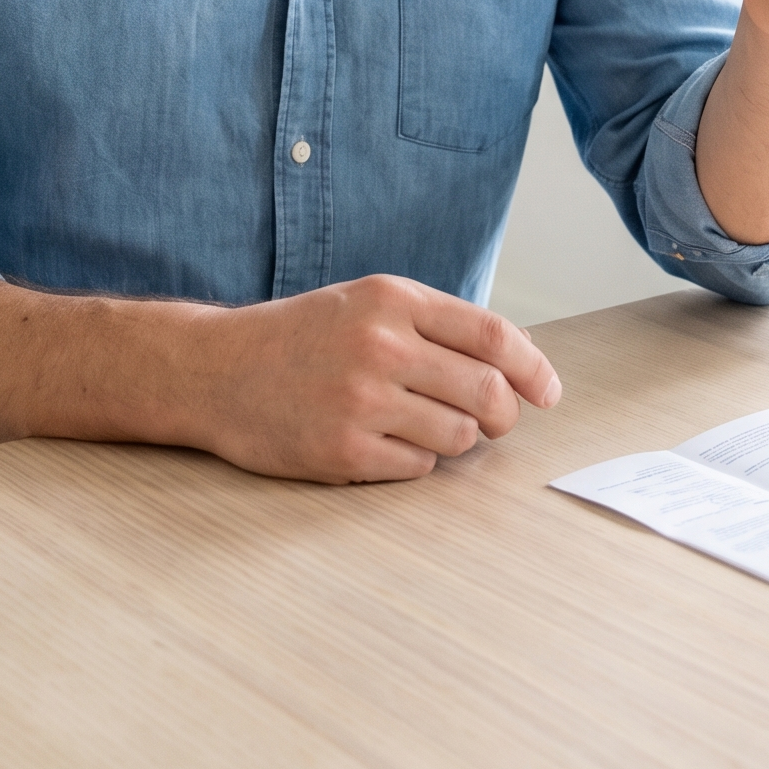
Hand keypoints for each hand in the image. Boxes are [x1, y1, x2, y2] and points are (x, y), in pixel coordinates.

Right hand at [191, 274, 560, 483]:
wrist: (218, 370)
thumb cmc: (304, 336)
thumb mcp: (366, 303)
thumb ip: (434, 325)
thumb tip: (515, 367)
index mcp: (392, 300)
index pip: (493, 336)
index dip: (534, 368)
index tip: (549, 392)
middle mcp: (380, 346)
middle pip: (487, 392)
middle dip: (505, 414)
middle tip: (497, 421)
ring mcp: (361, 401)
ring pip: (458, 437)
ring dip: (457, 440)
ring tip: (423, 426)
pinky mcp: (342, 451)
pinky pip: (417, 469)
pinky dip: (415, 462)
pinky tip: (384, 443)